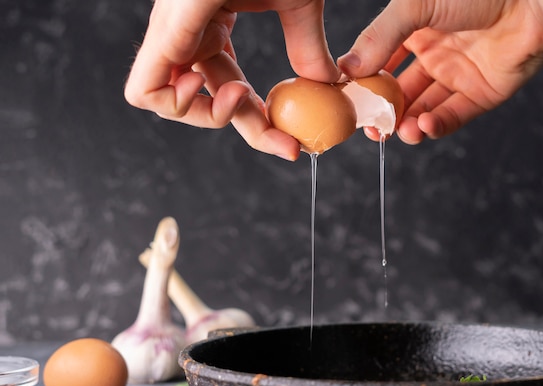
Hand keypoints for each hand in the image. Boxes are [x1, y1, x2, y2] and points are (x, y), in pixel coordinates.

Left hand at [124, 0, 338, 160]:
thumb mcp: (298, 4)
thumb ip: (307, 45)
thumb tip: (328, 82)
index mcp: (213, 31)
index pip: (235, 94)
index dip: (264, 126)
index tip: (293, 146)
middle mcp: (189, 38)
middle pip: (208, 105)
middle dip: (249, 130)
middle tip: (283, 142)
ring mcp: (172, 36)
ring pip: (168, 104)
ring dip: (208, 117)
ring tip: (238, 96)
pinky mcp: (163, 33)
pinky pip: (144, 91)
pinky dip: (175, 106)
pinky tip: (205, 86)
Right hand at [338, 0, 542, 143]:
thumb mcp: (414, 6)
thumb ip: (380, 36)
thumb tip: (347, 68)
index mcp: (416, 32)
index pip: (381, 64)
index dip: (365, 84)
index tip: (350, 102)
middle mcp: (435, 56)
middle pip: (401, 93)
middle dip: (384, 113)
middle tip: (370, 128)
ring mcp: (458, 77)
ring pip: (424, 109)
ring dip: (407, 124)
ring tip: (397, 132)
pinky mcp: (482, 94)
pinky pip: (453, 116)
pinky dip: (435, 126)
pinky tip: (422, 127)